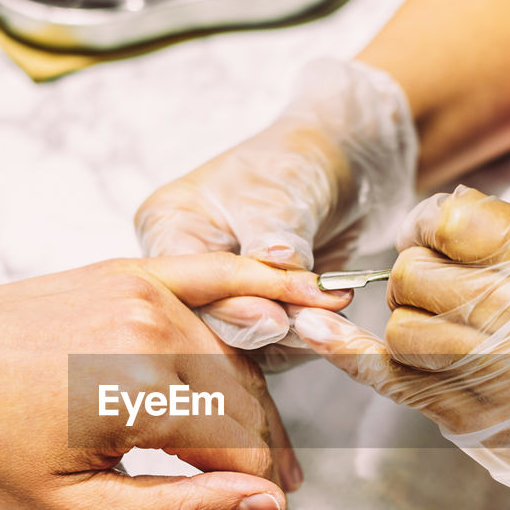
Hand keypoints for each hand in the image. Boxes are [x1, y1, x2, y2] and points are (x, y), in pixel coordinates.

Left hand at [0, 253, 351, 509]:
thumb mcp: (75, 505)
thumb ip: (177, 505)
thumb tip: (259, 507)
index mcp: (132, 391)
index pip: (236, 446)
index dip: (258, 489)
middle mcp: (147, 328)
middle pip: (244, 399)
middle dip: (265, 451)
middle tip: (275, 491)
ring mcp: (139, 290)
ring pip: (233, 353)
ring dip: (258, 399)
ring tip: (268, 446)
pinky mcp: (126, 270)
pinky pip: (212, 274)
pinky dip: (261, 283)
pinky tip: (311, 290)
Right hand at [135, 59, 416, 352]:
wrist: (340, 167)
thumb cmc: (295, 163)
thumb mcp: (278, 194)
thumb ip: (273, 241)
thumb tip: (273, 272)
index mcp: (168, 227)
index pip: (187, 282)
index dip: (230, 306)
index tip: (275, 317)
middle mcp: (187, 269)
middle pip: (208, 319)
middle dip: (262, 326)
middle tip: (306, 325)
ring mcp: (220, 296)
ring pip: (242, 341)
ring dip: (290, 337)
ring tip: (330, 323)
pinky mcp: (255, 315)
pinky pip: (271, 346)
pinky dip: (304, 338)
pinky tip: (333, 328)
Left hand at [293, 187, 509, 509]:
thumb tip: (435, 215)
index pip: (450, 217)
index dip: (426, 227)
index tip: (432, 241)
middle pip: (415, 272)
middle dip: (416, 278)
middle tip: (443, 296)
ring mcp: (504, 374)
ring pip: (400, 329)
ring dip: (409, 328)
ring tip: (448, 336)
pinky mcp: (480, 424)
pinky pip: (394, 381)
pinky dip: (351, 356)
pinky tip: (318, 334)